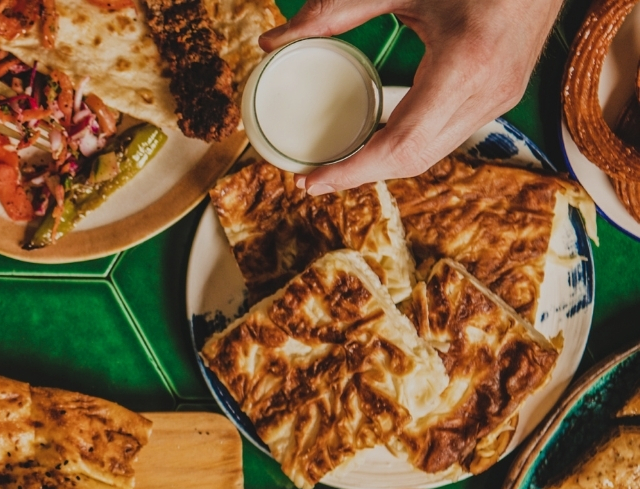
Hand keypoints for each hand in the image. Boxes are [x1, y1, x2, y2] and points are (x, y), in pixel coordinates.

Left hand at [261, 0, 562, 193]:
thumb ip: (336, 11)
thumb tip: (272, 40)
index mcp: (465, 65)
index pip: (400, 144)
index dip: (352, 172)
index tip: (310, 183)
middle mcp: (489, 91)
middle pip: (415, 159)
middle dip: (361, 176)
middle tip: (313, 181)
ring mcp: (502, 97)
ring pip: (433, 153)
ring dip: (384, 164)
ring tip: (337, 165)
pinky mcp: (504, 94)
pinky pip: (448, 135)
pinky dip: (409, 144)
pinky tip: (376, 141)